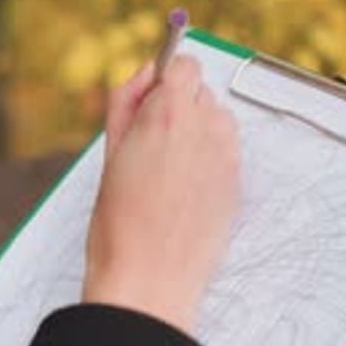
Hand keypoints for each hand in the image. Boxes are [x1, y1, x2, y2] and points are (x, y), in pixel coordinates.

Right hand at [82, 56, 238, 332]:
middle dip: (180, 108)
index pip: (183, 65)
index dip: (166, 80)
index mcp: (166, 114)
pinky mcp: (236, 186)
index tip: (153, 99)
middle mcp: (203, 128)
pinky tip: (187, 192)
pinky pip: (227, 154)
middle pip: (202, 92)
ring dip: (200, 133)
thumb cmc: (119, 226)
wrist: (148, 281)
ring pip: (219, 122)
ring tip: (170, 172)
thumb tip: (146, 74)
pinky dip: (211, 161)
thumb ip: (126, 103)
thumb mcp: (108, 154)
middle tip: (152, 145)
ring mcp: (226, 158)